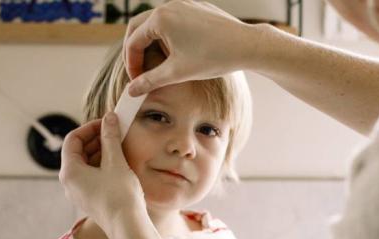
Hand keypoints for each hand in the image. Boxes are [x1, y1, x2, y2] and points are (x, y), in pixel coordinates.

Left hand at [58, 111, 143, 229]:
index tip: (106, 123)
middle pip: (78, 152)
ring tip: (119, 146)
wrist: (128, 228)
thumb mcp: (115, 162)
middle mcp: (69, 183)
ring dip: (101, 152)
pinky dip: (102, 166)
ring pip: (85, 165)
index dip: (89, 128)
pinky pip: (91, 177)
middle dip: (96, 139)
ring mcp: (79, 193)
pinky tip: (119, 163)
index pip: (73, 140)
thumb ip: (110, 138)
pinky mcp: (90, 200)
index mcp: (69, 171)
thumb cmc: (120, 196)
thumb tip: (109, 119)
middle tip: (114, 132)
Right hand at [123, 0, 258, 95]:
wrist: (247, 45)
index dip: (132, 63)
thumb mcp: (177, 72)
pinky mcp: (197, 7)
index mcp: (160, 18)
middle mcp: (169, 5)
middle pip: (140, 27)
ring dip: (152, 42)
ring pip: (157, 22)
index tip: (136, 80)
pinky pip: (174, 18)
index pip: (134, 41)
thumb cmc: (214, 57)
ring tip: (159, 63)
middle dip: (137, 49)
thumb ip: (151, 81)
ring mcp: (184, 4)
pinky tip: (178, 52)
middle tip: (139, 70)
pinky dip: (168, 34)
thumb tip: (131, 90)